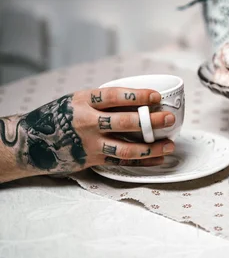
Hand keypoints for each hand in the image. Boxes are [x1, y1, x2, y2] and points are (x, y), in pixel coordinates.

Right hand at [0, 87, 175, 180]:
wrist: (30, 142)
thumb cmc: (60, 117)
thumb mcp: (78, 101)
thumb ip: (103, 102)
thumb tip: (141, 101)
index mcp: (83, 101)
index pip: (114, 96)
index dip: (137, 96)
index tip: (156, 96)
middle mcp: (86, 122)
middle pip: (124, 122)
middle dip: (151, 121)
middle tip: (169, 118)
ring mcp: (89, 143)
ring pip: (126, 147)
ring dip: (151, 148)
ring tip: (169, 144)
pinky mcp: (92, 160)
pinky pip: (121, 162)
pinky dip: (141, 161)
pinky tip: (157, 159)